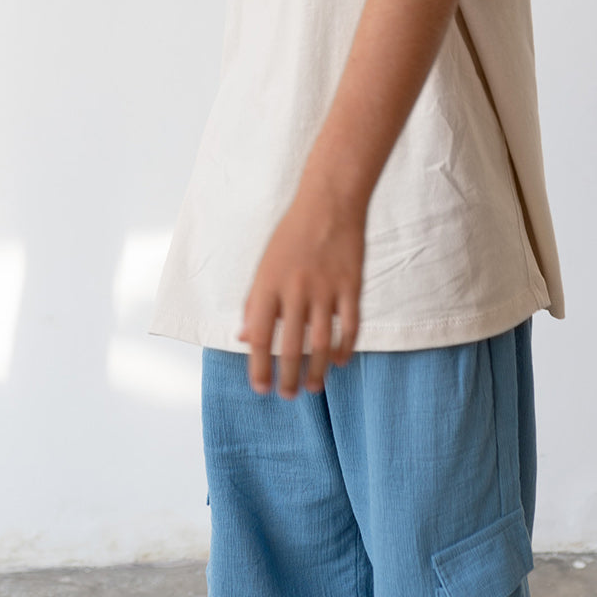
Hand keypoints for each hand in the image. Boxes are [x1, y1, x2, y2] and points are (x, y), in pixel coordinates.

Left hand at [238, 189, 363, 397]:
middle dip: (288, 377)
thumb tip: (245, 339)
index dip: (258, 367)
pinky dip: (345, 348)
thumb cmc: (291, 235)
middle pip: (291, 346)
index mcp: (268, 284)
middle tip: (288, 395)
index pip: (260, 337)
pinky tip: (340, 362)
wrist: (329, 202)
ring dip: (317, 371)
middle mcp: (295, 289)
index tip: (261, 389)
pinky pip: (350, 326)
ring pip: (322, 343)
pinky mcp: (351, 285)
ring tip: (314, 387)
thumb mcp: (264, 266)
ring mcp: (326, 288)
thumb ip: (255, 303)